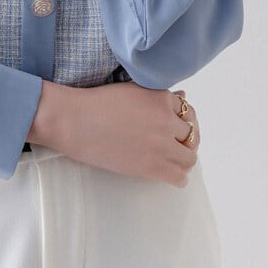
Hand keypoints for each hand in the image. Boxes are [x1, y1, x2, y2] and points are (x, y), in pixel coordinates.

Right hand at [47, 81, 201, 187]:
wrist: (75, 121)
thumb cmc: (97, 102)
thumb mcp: (132, 90)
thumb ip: (158, 95)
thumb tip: (183, 98)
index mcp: (161, 98)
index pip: (187, 112)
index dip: (180, 121)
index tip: (173, 128)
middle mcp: (166, 120)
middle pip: (191, 135)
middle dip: (184, 140)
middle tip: (172, 145)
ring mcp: (161, 144)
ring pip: (189, 157)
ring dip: (182, 158)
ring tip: (171, 160)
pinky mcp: (151, 166)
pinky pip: (179, 176)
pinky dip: (178, 177)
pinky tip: (168, 173)